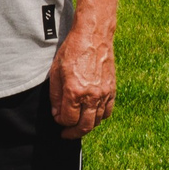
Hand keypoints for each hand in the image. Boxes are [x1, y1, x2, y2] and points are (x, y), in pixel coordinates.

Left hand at [48, 26, 114, 140]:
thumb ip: (56, 96)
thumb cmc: (72, 51)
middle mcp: (92, 95)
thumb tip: (57, 114)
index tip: (57, 119)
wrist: (93, 36)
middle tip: (66, 133)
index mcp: (75, 91)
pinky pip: (108, 112)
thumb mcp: (55, 72)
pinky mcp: (112, 90)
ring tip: (78, 124)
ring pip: (97, 121)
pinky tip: (92, 115)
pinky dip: (100, 117)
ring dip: (87, 126)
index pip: (67, 120)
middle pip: (84, 126)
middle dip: (73, 133)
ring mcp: (104, 93)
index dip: (60, 122)